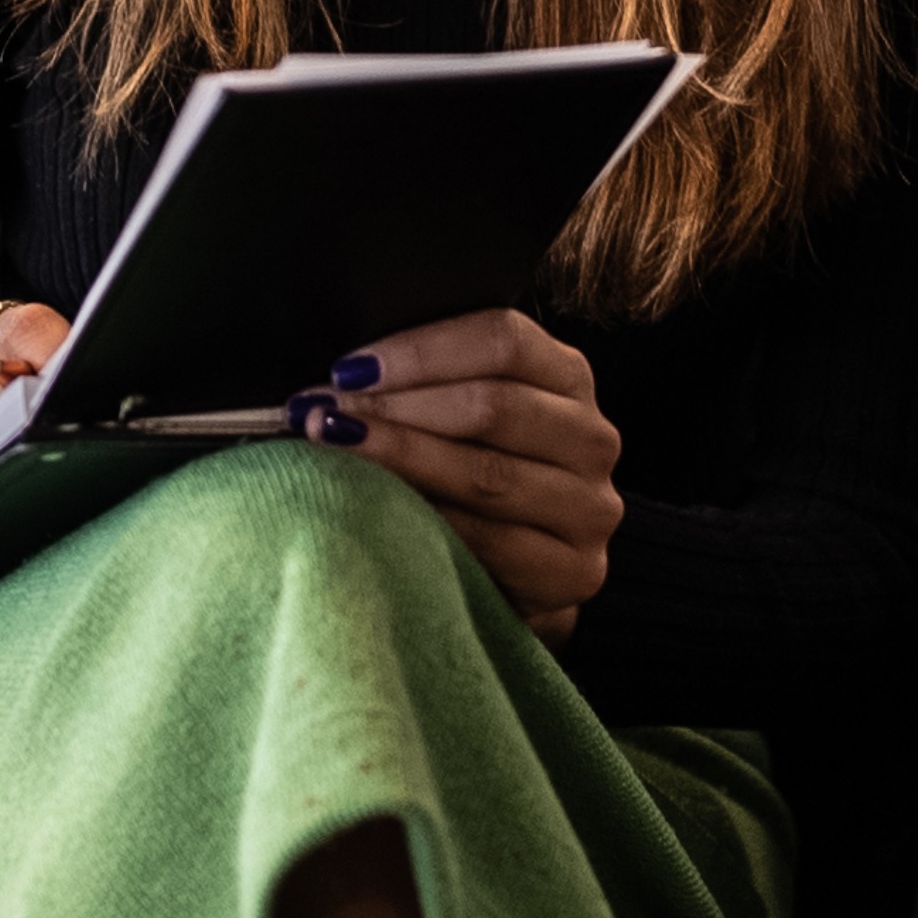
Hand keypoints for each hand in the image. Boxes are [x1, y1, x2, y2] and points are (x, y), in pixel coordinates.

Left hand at [299, 308, 619, 641]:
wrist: (519, 577)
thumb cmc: (478, 478)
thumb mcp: (470, 418)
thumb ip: (431, 384)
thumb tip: (340, 375)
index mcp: (568, 378)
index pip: (504, 340)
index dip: (421, 351)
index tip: (351, 370)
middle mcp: (591, 437)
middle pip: (493, 405)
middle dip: (397, 409)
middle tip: (326, 416)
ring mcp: (591, 507)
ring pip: (489, 474)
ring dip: (402, 461)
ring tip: (335, 453)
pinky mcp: (576, 571)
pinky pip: (493, 542)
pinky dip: (430, 524)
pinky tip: (381, 514)